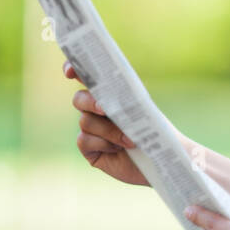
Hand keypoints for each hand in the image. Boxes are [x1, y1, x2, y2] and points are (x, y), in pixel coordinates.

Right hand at [64, 61, 149, 186]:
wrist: (159, 159)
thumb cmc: (153, 131)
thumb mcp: (142, 111)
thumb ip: (125, 99)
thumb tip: (110, 96)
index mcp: (108, 95)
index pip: (86, 78)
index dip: (73, 70)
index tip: (70, 72)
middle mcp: (95, 110)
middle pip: (79, 98)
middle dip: (90, 102)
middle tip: (104, 109)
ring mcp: (90, 130)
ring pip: (85, 121)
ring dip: (108, 130)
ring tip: (129, 139)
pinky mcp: (89, 149)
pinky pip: (84, 140)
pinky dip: (103, 143)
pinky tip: (117, 149)